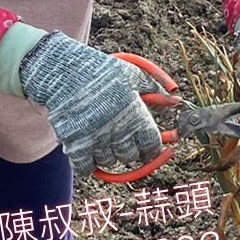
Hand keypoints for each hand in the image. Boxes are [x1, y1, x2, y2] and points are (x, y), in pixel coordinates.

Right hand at [18, 31, 163, 177]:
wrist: (63, 70)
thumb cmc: (100, 70)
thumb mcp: (132, 73)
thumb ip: (156, 87)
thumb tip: (176, 100)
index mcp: (134, 114)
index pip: (151, 145)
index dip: (151, 148)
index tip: (147, 146)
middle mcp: (117, 130)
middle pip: (130, 156)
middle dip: (129, 150)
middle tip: (122, 139)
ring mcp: (95, 139)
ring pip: (110, 162)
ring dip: (108, 154)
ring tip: (103, 138)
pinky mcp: (75, 143)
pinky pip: (86, 168)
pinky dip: (88, 164)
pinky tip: (88, 151)